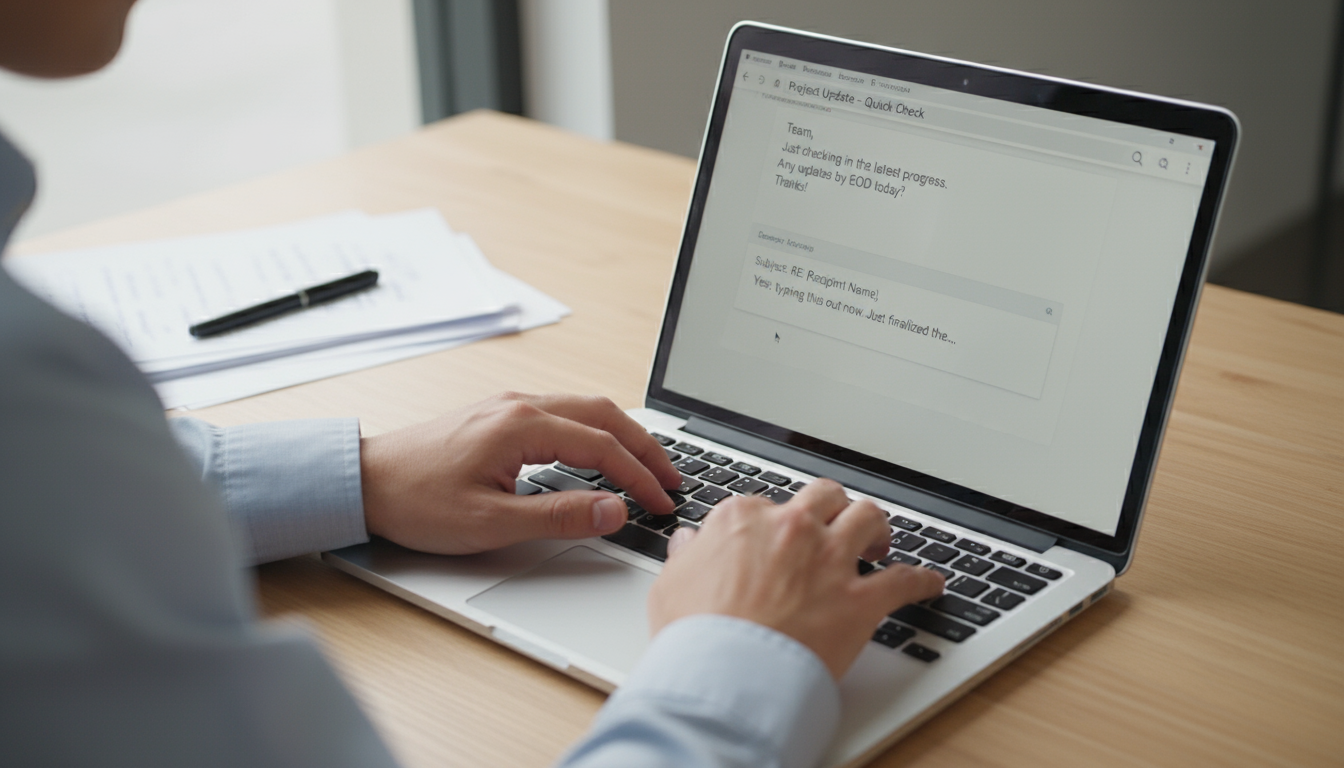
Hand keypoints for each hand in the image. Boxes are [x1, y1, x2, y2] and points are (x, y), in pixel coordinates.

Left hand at [359, 392, 681, 554]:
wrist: (364, 481)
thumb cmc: (416, 502)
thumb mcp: (491, 522)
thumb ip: (559, 516)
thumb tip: (614, 509)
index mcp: (522, 426)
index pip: (603, 446)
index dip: (640, 476)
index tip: (661, 501)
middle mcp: (520, 405)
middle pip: (605, 414)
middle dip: (646, 446)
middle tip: (672, 478)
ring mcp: (509, 406)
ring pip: (586, 407)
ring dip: (623, 434)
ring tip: (647, 465)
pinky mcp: (499, 414)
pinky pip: (564, 412)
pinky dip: (596, 430)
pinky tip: (601, 452)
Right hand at [648, 480, 944, 679]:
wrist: (728, 673)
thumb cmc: (695, 635)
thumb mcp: (671, 585)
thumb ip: (687, 557)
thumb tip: (689, 543)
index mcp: (743, 519)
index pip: (766, 504)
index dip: (772, 523)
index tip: (776, 540)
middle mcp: (792, 529)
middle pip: (824, 496)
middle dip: (831, 507)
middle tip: (834, 525)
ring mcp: (829, 560)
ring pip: (868, 517)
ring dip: (876, 527)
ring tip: (878, 542)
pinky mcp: (860, 599)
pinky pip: (904, 581)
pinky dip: (922, 581)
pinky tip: (931, 584)